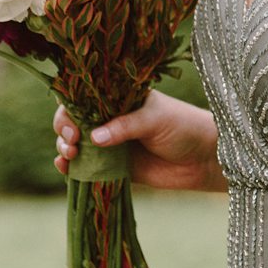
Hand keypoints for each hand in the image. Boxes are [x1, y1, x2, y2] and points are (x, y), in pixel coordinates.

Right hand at [53, 89, 224, 191]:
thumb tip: (93, 138)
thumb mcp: (156, 120)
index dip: (71, 109)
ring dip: (65, 149)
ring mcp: (111, 144)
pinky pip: (86, 168)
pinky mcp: (114, 167)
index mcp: (121, 99)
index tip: (73, 124)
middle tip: (73, 142)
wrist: (203, 159)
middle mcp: (111, 120)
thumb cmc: (184, 128)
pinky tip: (66, 168)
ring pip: (76, 145)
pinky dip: (72, 168)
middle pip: (74, 121)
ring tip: (70, 156)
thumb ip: (126, 126)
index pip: (86, 98)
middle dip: (65, 130)